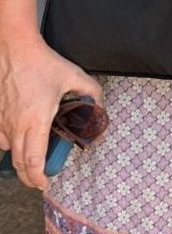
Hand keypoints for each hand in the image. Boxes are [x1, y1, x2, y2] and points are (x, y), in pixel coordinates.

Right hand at [0, 35, 102, 189]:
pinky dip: (9, 146)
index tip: (45, 184)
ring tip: (32, 163)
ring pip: (8, 152)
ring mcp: (1, 122)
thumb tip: (100, 109)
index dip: (39, 177)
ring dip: (20, 162)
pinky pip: (0, 139)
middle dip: (30, 177)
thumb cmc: (42, 64)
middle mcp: (15, 126)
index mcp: (36, 120)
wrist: (15, 49)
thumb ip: (92, 93)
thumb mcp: (74, 76)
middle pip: (19, 163)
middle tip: (40, 180)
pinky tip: (20, 141)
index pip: (33, 160)